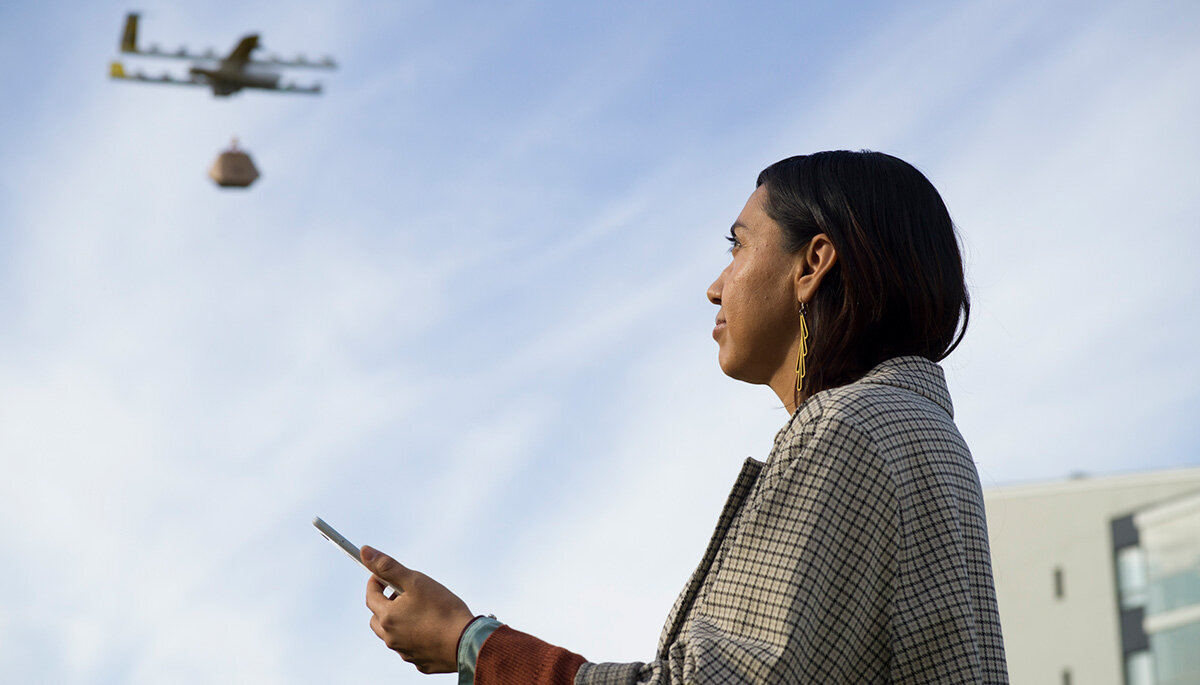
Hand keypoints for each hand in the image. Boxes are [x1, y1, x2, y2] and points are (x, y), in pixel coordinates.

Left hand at [361, 545, 474, 673]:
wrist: (466, 642)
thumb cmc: (442, 610)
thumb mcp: (415, 581)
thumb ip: (389, 567)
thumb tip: (365, 552)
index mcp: (387, 617)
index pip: (371, 596)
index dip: (375, 582)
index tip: (382, 576)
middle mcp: (391, 637)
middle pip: (377, 618)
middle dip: (384, 604)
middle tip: (401, 594)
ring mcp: (404, 652)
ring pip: (392, 634)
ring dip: (397, 622)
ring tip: (416, 611)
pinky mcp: (419, 661)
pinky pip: (409, 647)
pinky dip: (413, 636)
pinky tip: (429, 629)